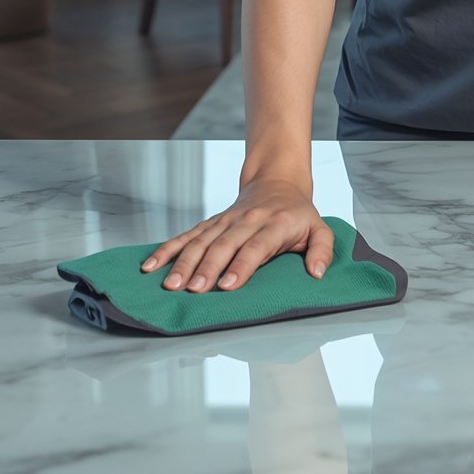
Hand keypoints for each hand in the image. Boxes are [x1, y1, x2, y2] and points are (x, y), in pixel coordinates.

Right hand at [138, 176, 334, 292]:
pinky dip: (168, 250)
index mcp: (274, 225)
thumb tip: (318, 273)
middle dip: (206, 268)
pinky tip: (151, 265)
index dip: (241, 266)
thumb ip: (322, 250)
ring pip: (201, 241)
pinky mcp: (211, 223)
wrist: (277, 182)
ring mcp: (225, 221)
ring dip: (183, 263)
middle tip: (193, 290)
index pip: (256, 247)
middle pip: (223, 245)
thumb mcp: (320, 229)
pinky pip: (187, 236)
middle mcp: (247, 221)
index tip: (227, 286)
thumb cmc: (299, 214)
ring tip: (170, 284)